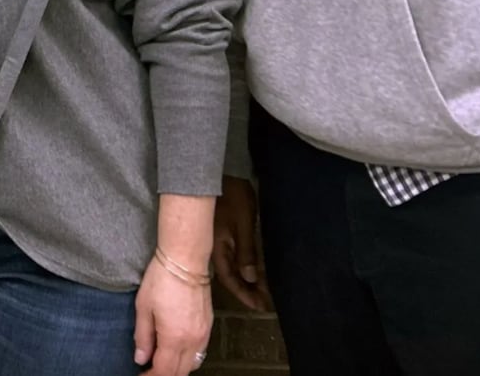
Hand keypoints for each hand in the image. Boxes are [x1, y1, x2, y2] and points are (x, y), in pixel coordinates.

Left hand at [135, 257, 212, 374]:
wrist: (186, 261)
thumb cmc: (161, 280)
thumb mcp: (143, 307)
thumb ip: (142, 336)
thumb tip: (141, 359)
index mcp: (174, 338)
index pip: (164, 371)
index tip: (141, 374)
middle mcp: (192, 341)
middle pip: (180, 372)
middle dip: (164, 375)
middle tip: (149, 371)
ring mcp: (203, 335)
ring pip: (193, 365)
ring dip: (177, 369)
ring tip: (161, 363)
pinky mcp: (209, 327)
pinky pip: (200, 353)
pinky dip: (188, 359)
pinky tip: (176, 352)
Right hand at [212, 176, 270, 310]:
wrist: (223, 173)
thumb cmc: (234, 196)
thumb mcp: (243, 223)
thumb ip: (246, 251)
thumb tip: (249, 277)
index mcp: (217, 246)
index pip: (229, 278)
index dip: (244, 294)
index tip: (261, 306)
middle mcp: (214, 246)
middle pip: (229, 275)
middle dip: (246, 290)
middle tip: (264, 303)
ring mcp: (217, 240)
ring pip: (231, 267)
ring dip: (245, 280)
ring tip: (262, 290)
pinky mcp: (221, 233)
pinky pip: (232, 257)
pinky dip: (243, 267)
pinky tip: (252, 271)